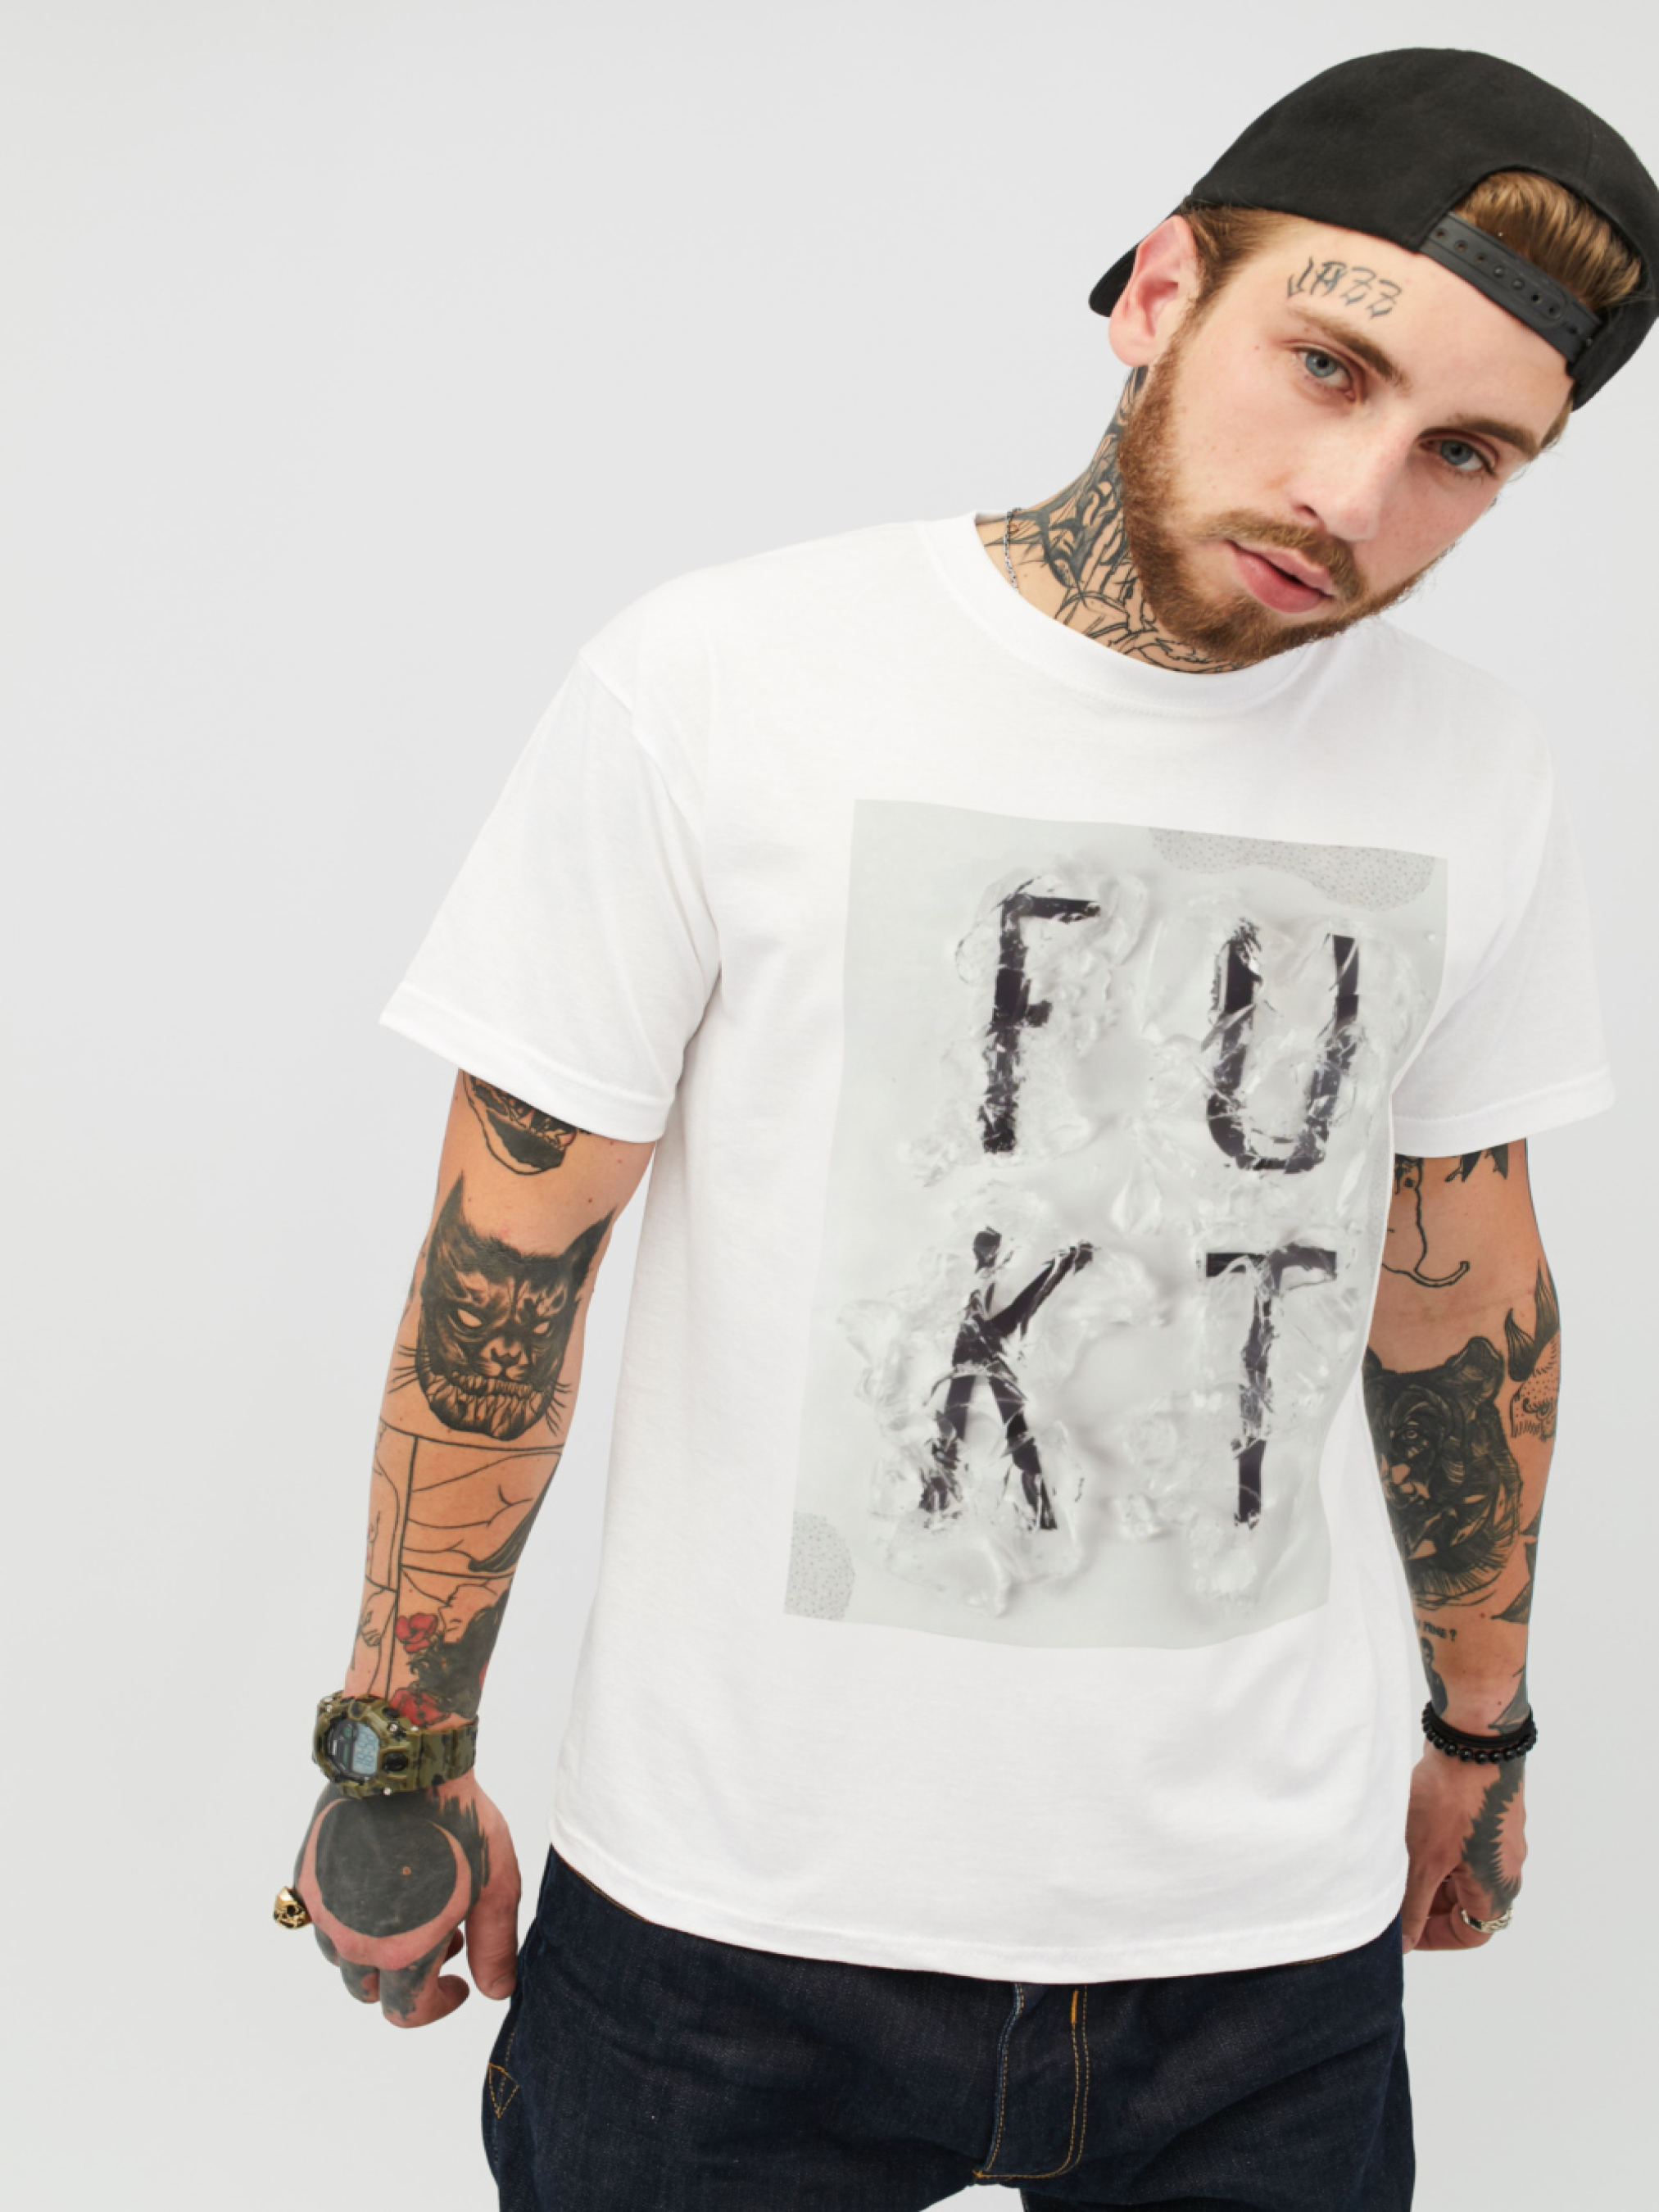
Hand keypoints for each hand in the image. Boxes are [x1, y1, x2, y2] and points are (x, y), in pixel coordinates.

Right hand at [291, 1770, 520, 2024]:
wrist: (405, 1761)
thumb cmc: (456, 1819)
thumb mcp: (495, 1884)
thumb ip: (494, 1946)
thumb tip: (495, 1991)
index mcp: (400, 1952)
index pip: (407, 2013)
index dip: (437, 2006)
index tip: (459, 1984)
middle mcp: (353, 1941)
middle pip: (369, 1990)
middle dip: (406, 1977)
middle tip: (441, 1933)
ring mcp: (324, 1910)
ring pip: (342, 1956)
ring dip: (373, 1949)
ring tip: (413, 1906)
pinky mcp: (306, 1877)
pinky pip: (320, 1917)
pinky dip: (346, 1915)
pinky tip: (377, 1881)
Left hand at [1401, 1745, 1525, 1952]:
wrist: (1471, 1741)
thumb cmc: (1453, 1803)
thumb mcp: (1424, 1864)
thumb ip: (1412, 1908)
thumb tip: (1404, 1943)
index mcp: (1497, 1889)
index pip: (1471, 1933)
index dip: (1434, 1936)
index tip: (1403, 1931)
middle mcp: (1504, 1868)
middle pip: (1464, 1903)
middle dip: (1425, 1902)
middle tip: (1390, 1894)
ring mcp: (1497, 1838)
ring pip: (1459, 1871)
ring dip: (1428, 1872)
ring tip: (1393, 1861)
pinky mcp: (1485, 1812)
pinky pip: (1459, 1842)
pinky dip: (1433, 1845)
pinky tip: (1404, 1832)